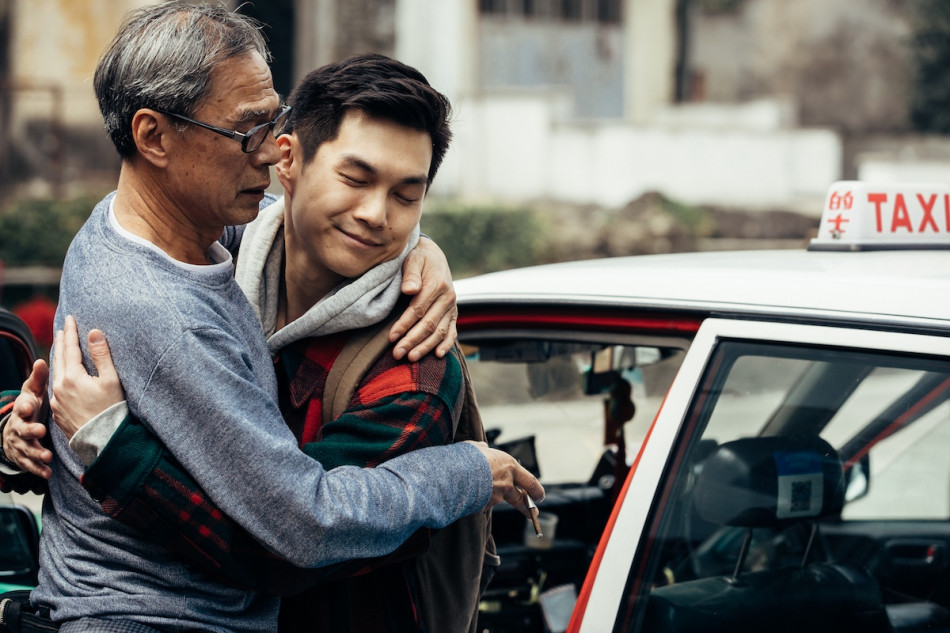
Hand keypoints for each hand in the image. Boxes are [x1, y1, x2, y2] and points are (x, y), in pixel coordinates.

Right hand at [3, 359, 52, 478]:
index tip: (30, 405)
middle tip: (41, 431)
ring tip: (47, 456)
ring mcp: (20, 443)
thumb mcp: (34, 392)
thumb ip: (38, 379)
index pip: (22, 406)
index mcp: (23, 409)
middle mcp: (18, 427)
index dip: (25, 406)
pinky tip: (48, 473)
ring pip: (26, 449)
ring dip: (36, 453)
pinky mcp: (23, 457)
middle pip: (22, 429)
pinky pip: (29, 464)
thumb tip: (41, 360)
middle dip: (30, 430)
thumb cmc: (31, 406)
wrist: (18, 427)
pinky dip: (38, 469)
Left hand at [50, 315, 124, 439]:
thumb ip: (102, 355)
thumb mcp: (111, 380)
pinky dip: (59, 376)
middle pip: (59, 358)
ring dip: (58, 358)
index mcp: (72, 377)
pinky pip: (56, 388)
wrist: (103, 441)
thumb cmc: (111, 409)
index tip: (69, 318)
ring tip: (61, 349)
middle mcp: (59, 387)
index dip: (70, 331)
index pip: (70, 348)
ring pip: (55, 374)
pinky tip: (62, 376)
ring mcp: (57, 401)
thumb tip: (93, 332)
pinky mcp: (58, 412)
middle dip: (61, 342)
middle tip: (62, 328)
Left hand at [392, 237, 457, 361]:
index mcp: (437, 284)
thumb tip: (409, 289)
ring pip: (440, 332)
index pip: (418, 310)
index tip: (391, 337)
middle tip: (397, 354)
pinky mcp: (453, 314)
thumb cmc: (418, 259)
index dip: (404, 324)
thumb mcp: (413, 260)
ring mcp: (452, 307)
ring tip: (411, 358)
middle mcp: (448, 297)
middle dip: (412, 341)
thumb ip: (411, 275)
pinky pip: (452, 332)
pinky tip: (438, 355)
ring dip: (425, 347)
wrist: (434, 257)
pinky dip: (447, 345)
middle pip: (429, 324)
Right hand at [466, 441, 544, 517]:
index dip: (537, 490)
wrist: (456, 472)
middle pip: (520, 498)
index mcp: (509, 466)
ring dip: (490, 498)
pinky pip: (482, 504)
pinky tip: (467, 495)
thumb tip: (483, 448)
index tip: (540, 496)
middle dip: (528, 507)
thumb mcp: (478, 447)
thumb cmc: (467, 456)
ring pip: (497, 500)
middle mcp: (506, 483)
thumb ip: (484, 450)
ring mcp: (496, 496)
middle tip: (533, 513)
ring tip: (476, 492)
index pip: (530, 481)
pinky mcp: (483, 506)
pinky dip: (477, 501)